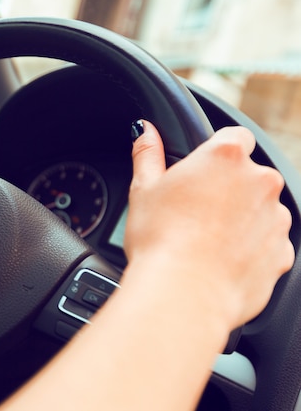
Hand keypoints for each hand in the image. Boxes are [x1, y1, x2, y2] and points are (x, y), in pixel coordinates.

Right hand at [124, 120, 293, 328]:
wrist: (184, 294)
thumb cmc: (161, 240)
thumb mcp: (143, 190)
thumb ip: (148, 154)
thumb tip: (145, 131)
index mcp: (226, 156)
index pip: (234, 136)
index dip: (215, 153)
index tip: (199, 172)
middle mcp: (261, 181)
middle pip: (248, 175)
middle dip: (226, 189)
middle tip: (193, 212)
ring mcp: (277, 219)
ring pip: (259, 210)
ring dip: (239, 219)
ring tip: (204, 241)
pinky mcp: (281, 253)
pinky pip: (267, 244)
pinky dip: (248, 250)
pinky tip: (218, 260)